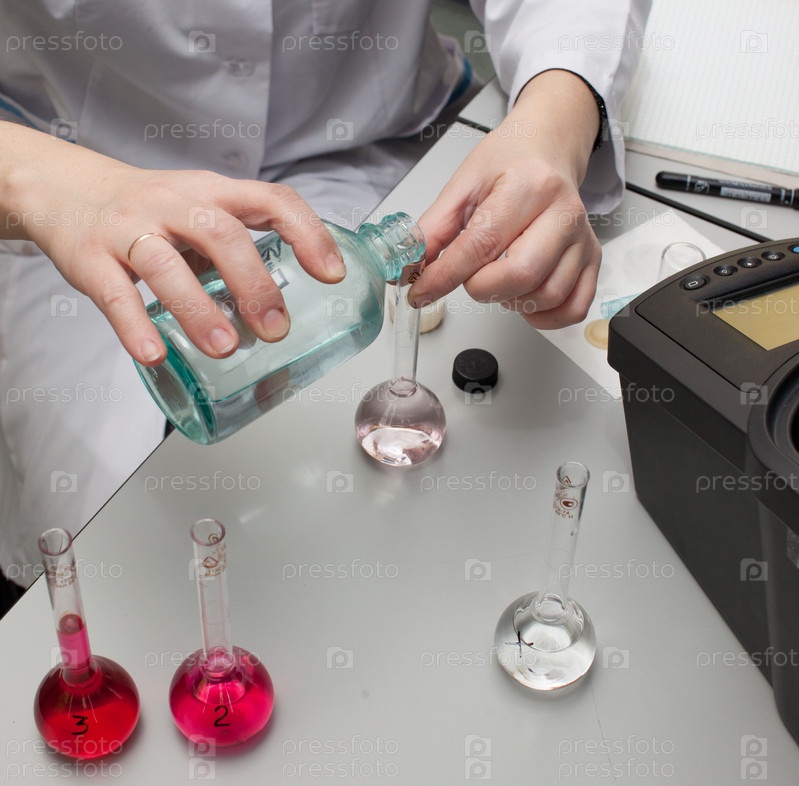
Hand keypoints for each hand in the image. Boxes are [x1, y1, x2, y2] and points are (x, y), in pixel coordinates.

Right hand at [1, 122, 345, 364]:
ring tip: (225, 349)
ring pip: (166, 264)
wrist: (64, 187)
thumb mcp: (199, 210)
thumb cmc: (148, 209)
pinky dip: (134, 326)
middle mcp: (173, 204)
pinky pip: (113, 293)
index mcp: (211, 193)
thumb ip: (237, 248)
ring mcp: (129, 228)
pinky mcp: (90, 256)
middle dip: (254, 283)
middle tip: (275, 329)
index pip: (271, 199)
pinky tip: (155, 353)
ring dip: (199, 309)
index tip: (332, 274)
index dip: (307, 233)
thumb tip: (281, 307)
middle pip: (221, 234)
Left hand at [408, 70, 601, 328]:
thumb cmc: (509, 163)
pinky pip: (573, 308)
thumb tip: (407, 269)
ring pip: (546, 295)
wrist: (548, 148)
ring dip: (510, 299)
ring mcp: (583, 238)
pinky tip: (523, 296)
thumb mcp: (463, 185)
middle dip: (481, 287)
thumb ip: (433, 230)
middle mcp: (564, 212)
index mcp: (530, 185)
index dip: (444, 276)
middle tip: (470, 275)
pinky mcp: (592, 259)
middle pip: (520, 275)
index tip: (420, 291)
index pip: (481, 244)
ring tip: (497, 276)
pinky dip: (544, 315)